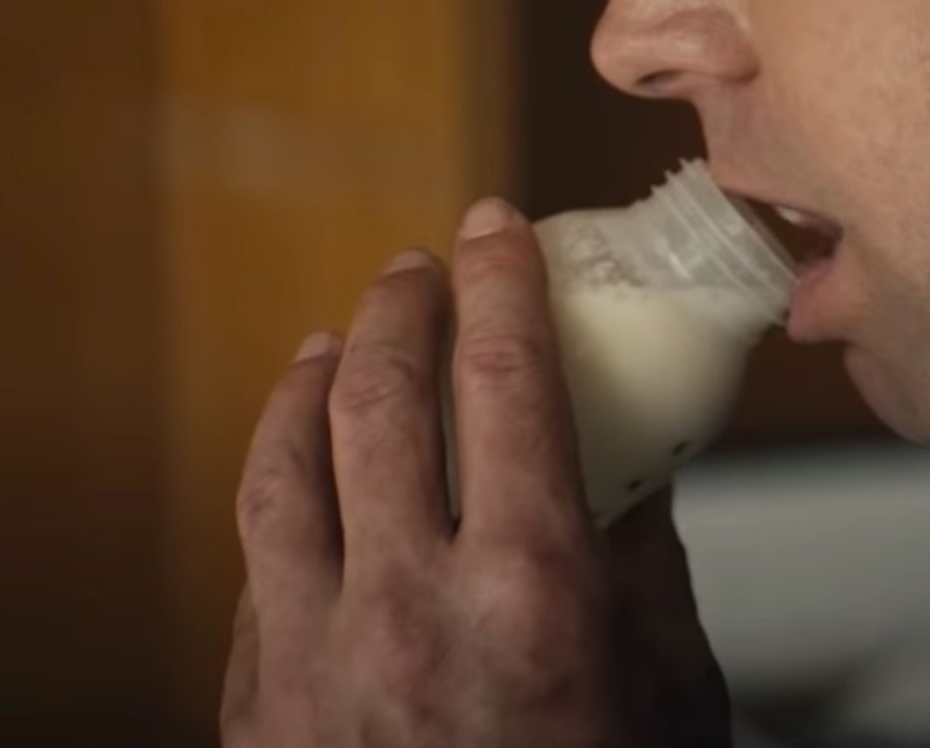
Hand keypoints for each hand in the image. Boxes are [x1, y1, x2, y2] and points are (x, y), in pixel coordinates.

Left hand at [220, 198, 730, 747]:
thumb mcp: (673, 692)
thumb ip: (647, 557)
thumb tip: (628, 450)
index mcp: (533, 596)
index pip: (505, 380)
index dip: (498, 283)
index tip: (495, 230)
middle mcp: (409, 613)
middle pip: (378, 399)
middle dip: (400, 309)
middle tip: (419, 270)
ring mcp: (314, 664)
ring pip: (281, 468)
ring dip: (307, 383)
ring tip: (334, 344)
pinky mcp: (257, 712)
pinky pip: (255, 566)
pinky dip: (279, 492)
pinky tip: (301, 472)